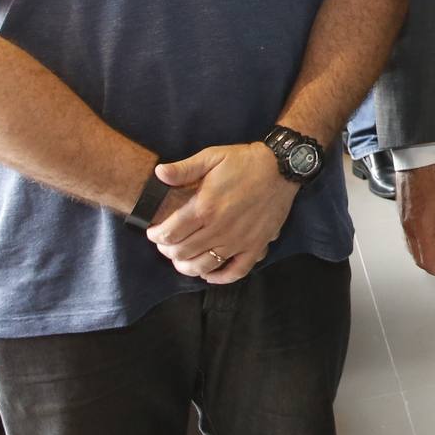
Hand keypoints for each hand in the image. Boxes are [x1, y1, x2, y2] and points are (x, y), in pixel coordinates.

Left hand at [146, 143, 298, 283]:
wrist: (281, 168)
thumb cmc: (244, 161)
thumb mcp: (212, 157)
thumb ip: (184, 169)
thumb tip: (158, 173)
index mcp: (204, 208)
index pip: (169, 233)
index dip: (155, 236)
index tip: (153, 233)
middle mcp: (219, 229)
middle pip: (182, 253)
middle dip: (167, 251)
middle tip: (166, 244)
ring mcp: (238, 241)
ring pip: (203, 266)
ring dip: (186, 266)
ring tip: (181, 259)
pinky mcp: (255, 246)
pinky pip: (236, 271)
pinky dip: (219, 277)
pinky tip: (209, 273)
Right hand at [398, 159, 434, 290]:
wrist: (416, 154)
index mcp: (422, 227)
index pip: (430, 260)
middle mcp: (410, 227)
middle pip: (421, 258)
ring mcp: (405, 220)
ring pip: (415, 248)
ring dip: (431, 258)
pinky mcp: (405, 213)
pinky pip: (413, 237)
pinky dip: (424, 246)